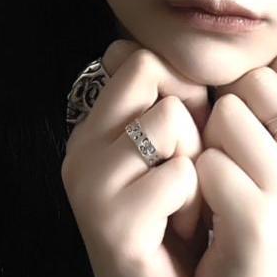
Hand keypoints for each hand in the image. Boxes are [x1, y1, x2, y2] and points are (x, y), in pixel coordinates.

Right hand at [61, 40, 211, 276]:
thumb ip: (167, 97)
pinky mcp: (112, 223)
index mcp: (92, 127)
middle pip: (151, 70)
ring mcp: (90, 184)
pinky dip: (195, 202)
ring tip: (182, 202)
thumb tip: (144, 47)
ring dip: (195, 162)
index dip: (178, 84)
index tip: (183, 132)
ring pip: (171, 119)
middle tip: (184, 165)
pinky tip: (178, 230)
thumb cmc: (178, 217)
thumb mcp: (175, 146)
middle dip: (187, 114)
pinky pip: (181, 174)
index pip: (138, 57)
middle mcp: (81, 148)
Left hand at [192, 45, 276, 276]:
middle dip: (233, 102)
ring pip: (227, 116)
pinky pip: (209, 161)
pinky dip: (198, 178)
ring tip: (222, 174)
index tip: (271, 76)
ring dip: (211, 140)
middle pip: (263, 84)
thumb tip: (256, 48)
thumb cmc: (271, 216)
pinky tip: (210, 205)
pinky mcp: (260, 221)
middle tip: (231, 141)